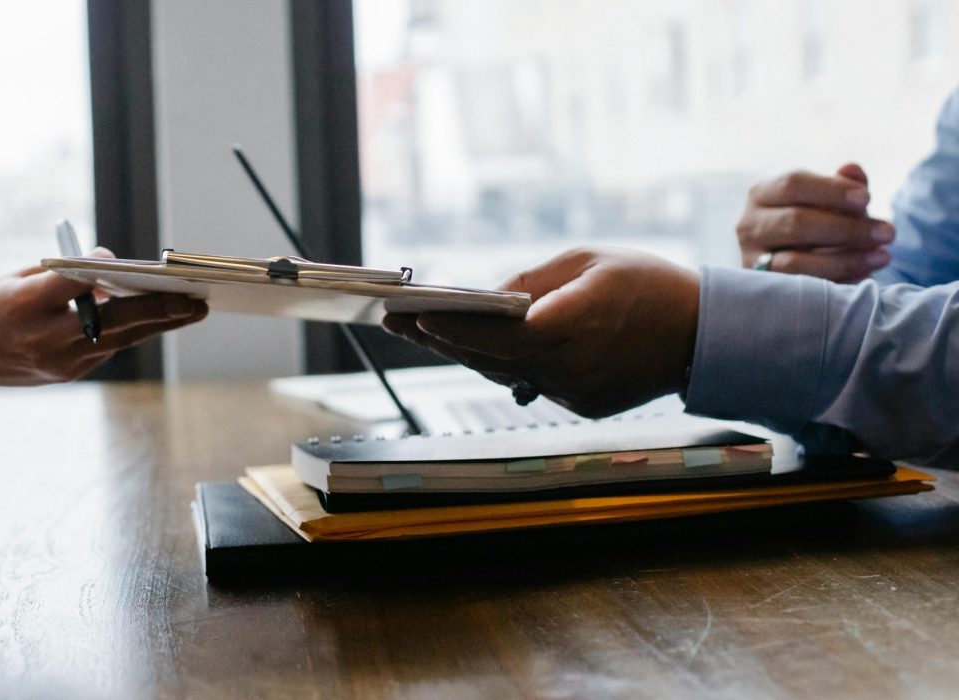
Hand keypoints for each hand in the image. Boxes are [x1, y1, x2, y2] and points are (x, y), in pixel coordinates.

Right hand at [0, 247, 207, 388]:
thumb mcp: (17, 278)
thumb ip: (64, 274)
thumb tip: (113, 268)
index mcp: (23, 305)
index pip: (70, 284)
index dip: (99, 271)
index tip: (124, 261)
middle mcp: (44, 337)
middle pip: (111, 322)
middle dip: (157, 310)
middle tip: (195, 301)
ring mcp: (58, 362)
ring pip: (119, 340)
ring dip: (158, 324)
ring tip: (192, 310)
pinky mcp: (69, 374)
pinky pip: (108, 349)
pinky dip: (131, 331)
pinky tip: (158, 318)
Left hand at [383, 247, 699, 417]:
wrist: (702, 333)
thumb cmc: (648, 285)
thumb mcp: (589, 260)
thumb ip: (533, 280)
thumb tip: (487, 296)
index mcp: (575, 325)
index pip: (499, 334)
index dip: (453, 327)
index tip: (414, 314)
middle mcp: (571, 367)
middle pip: (489, 359)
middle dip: (439, 339)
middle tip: (396, 322)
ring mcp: (576, 392)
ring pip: (503, 374)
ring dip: (461, 354)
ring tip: (419, 332)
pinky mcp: (582, 405)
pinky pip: (529, 383)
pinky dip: (499, 365)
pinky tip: (467, 348)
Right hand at [736, 164, 894, 281]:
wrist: (797, 261)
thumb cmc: (817, 222)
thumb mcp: (831, 200)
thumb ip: (843, 185)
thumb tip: (852, 170)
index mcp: (762, 193)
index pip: (793, 184)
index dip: (832, 191)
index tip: (868, 199)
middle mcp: (748, 225)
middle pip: (796, 222)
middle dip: (847, 229)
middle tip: (888, 233)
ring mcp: (751, 260)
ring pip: (795, 261)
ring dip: (845, 259)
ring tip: (883, 256)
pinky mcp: (764, 289)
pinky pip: (799, 288)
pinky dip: (835, 281)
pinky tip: (864, 276)